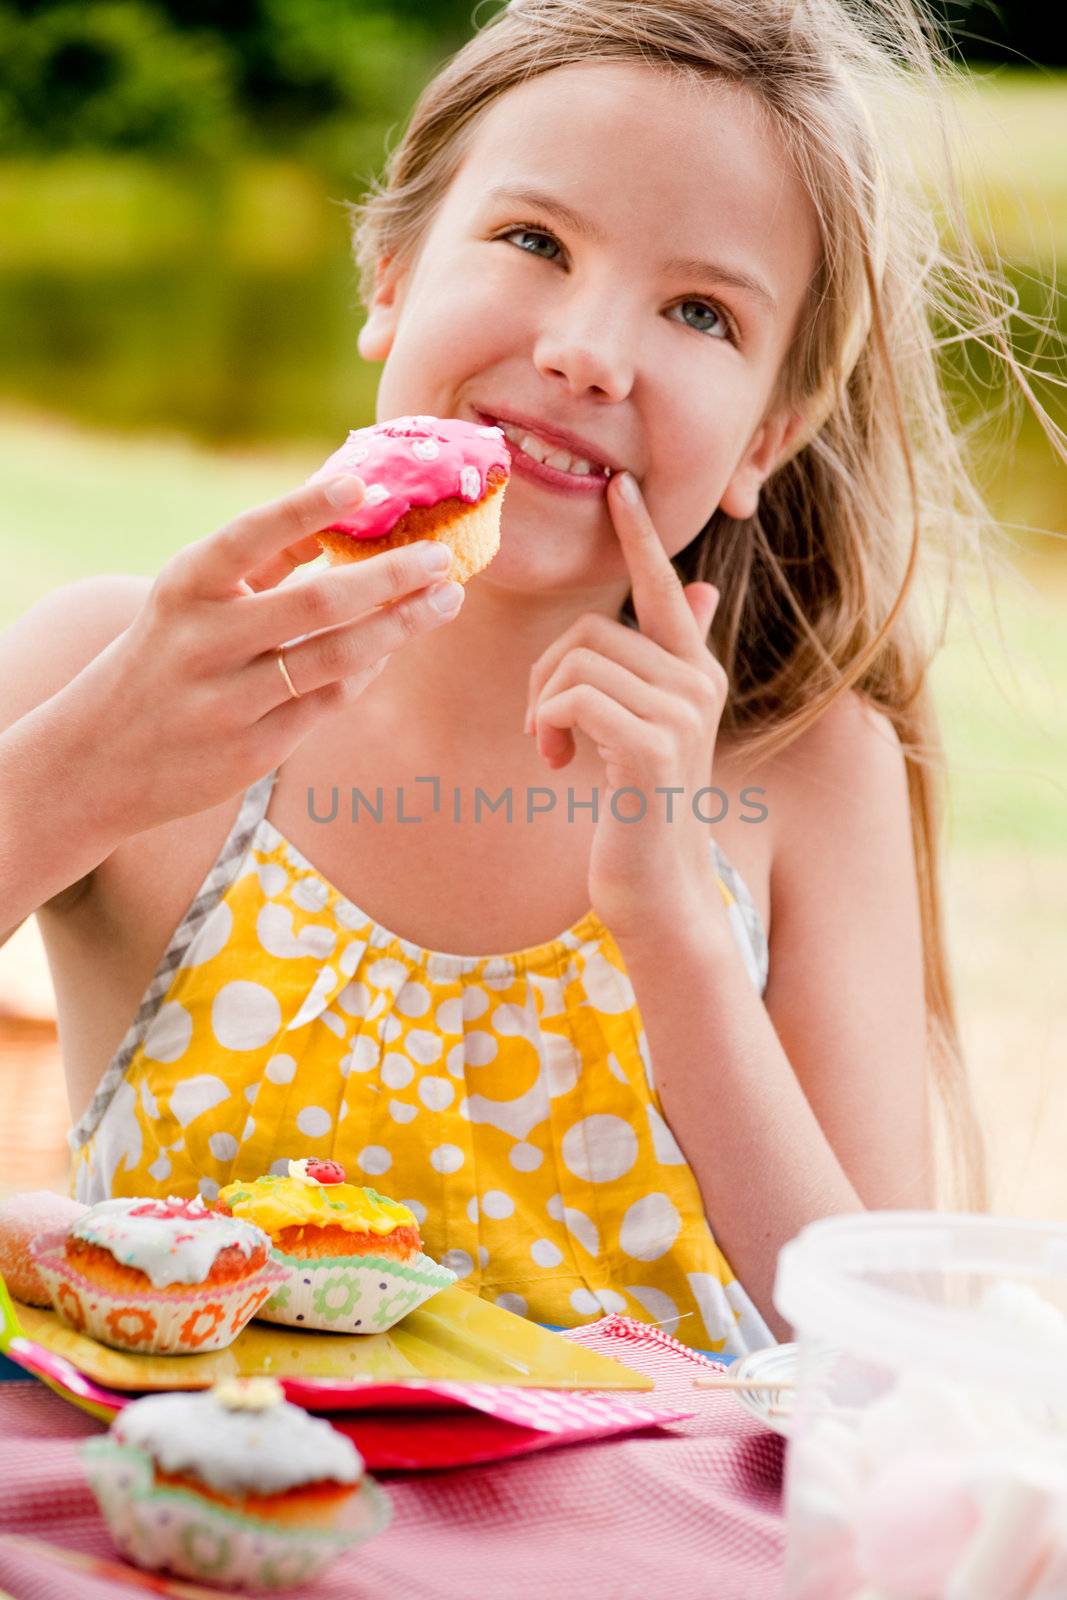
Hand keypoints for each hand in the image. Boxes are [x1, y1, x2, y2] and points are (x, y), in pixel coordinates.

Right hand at [62, 474, 464, 839]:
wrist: (95, 762)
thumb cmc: (164, 659)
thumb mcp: (190, 601)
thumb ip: (262, 561)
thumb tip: (345, 509)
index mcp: (184, 589)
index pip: (249, 536)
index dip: (305, 508)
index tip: (362, 484)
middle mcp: (204, 643)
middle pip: (317, 604)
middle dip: (391, 578)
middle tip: (442, 557)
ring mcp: (229, 702)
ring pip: (336, 659)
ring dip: (400, 627)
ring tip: (445, 600)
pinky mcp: (252, 751)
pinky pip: (329, 701)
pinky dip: (367, 669)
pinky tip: (392, 645)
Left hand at [524, 472, 726, 941]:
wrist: (656, 889)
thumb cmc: (639, 810)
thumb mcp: (648, 728)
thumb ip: (665, 662)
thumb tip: (705, 589)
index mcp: (693, 671)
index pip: (666, 588)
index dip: (641, 537)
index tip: (622, 487)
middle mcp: (697, 683)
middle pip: (592, 630)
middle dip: (546, 675)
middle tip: (545, 727)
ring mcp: (681, 712)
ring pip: (578, 660)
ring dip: (544, 704)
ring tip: (553, 748)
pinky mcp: (654, 745)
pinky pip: (575, 696)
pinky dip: (549, 724)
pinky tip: (558, 762)